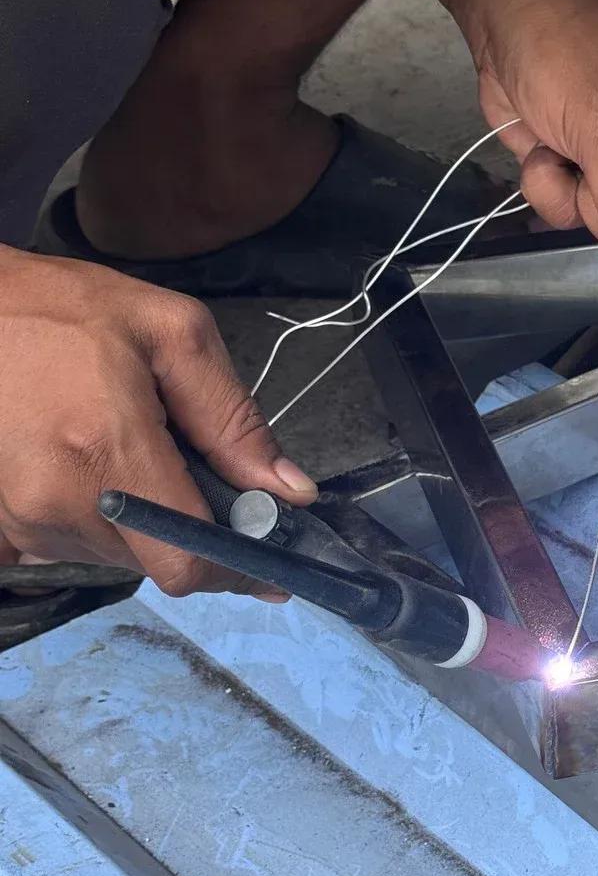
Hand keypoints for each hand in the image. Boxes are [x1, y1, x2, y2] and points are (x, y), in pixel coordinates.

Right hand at [0, 246, 316, 595]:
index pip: (187, 563)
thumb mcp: (174, 335)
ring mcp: (29, 519)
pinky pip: (87, 546)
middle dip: (195, 529)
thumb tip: (290, 493)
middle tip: (193, 467)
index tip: (266, 548)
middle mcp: (60, 502)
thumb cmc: (67, 310)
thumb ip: (235, 421)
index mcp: (108, 452)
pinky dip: (113, 519)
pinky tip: (102, 466)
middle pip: (162, 562)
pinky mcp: (11, 525)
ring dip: (152, 522)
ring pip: (126, 558)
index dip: (236, 565)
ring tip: (133, 450)